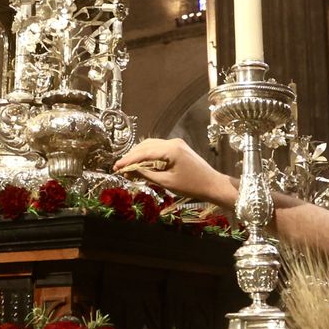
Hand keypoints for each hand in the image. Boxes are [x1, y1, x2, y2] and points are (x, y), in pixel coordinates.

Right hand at [114, 138, 234, 205]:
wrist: (212, 184)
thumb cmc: (191, 186)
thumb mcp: (166, 182)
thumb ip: (146, 175)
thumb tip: (129, 171)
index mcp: (171, 149)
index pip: (143, 152)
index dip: (128, 160)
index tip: (116, 167)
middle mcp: (173, 142)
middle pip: (146, 145)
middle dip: (132, 156)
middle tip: (119, 167)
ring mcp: (176, 143)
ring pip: (151, 145)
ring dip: (139, 155)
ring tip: (128, 166)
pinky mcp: (179, 147)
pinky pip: (159, 148)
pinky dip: (148, 155)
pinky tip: (142, 164)